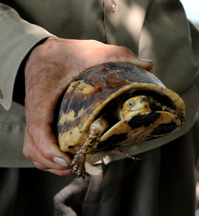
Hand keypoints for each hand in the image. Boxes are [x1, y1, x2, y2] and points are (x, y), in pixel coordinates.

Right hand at [23, 37, 152, 175]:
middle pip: (33, 148)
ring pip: (33, 150)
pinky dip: (50, 157)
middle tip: (79, 165)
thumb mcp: (93, 50)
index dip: (48, 149)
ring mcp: (36, 119)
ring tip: (77, 165)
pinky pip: (37, 146)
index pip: (37, 128)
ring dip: (51, 164)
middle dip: (53, 163)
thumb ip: (119, 54)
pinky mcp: (41, 123)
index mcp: (44, 95)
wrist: (42, 52)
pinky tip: (72, 157)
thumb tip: (149, 64)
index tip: (66, 158)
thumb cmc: (66, 53)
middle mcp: (35, 111)